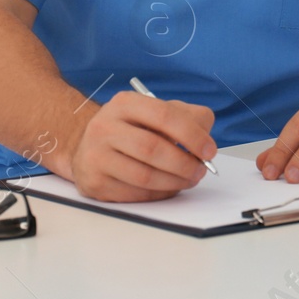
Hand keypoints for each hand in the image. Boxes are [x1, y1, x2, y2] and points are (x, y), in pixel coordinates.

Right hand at [67, 90, 216, 201]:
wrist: (89, 147)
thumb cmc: (131, 130)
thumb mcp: (155, 113)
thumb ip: (186, 117)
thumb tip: (205, 137)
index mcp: (125, 104)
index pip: (163, 115)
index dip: (191, 134)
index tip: (209, 150)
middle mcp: (105, 127)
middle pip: (152, 148)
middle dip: (184, 163)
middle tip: (201, 170)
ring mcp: (96, 156)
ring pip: (144, 176)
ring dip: (174, 182)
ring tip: (188, 180)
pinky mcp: (94, 182)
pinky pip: (134, 194)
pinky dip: (158, 194)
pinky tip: (167, 188)